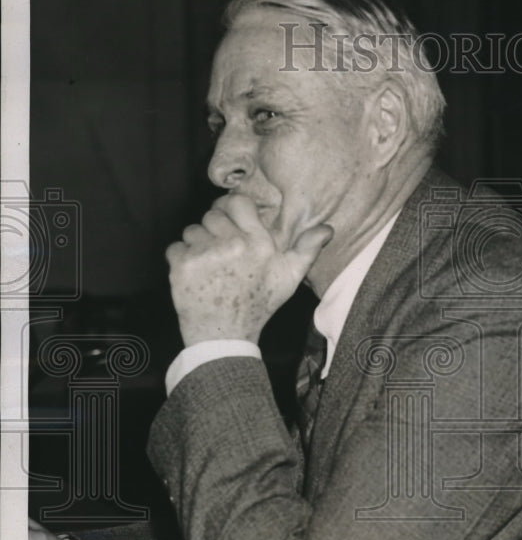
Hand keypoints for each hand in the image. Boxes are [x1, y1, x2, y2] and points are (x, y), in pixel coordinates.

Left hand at [166, 195, 332, 345]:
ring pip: (192, 230)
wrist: (225, 337)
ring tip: (210, 267)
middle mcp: (232, 244)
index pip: (236, 202)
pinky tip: (196, 276)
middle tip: (221, 253)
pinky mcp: (182, 266)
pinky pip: (175, 247)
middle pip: (211, 215)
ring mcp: (205, 254)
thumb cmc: (257, 306)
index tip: (231, 223)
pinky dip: (181, 260)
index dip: (231, 209)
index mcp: (258, 243)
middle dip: (215, 230)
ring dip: (198, 245)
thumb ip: (307, 249)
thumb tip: (327, 228)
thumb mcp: (288, 279)